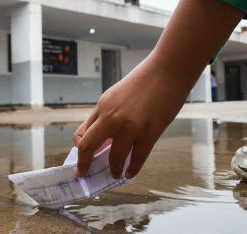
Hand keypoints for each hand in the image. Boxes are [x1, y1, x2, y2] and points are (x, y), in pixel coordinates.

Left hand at [72, 0, 243, 179]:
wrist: (167, 71)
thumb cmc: (144, 80)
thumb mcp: (116, 94)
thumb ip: (107, 114)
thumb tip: (101, 136)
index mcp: (102, 107)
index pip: (82, 133)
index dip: (80, 150)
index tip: (81, 160)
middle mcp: (111, 118)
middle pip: (89, 147)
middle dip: (85, 164)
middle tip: (86, 173)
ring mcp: (130, 127)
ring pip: (115, 158)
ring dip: (114, 169)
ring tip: (115, 174)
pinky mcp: (149, 133)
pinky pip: (138, 158)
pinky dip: (133, 169)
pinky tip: (130, 173)